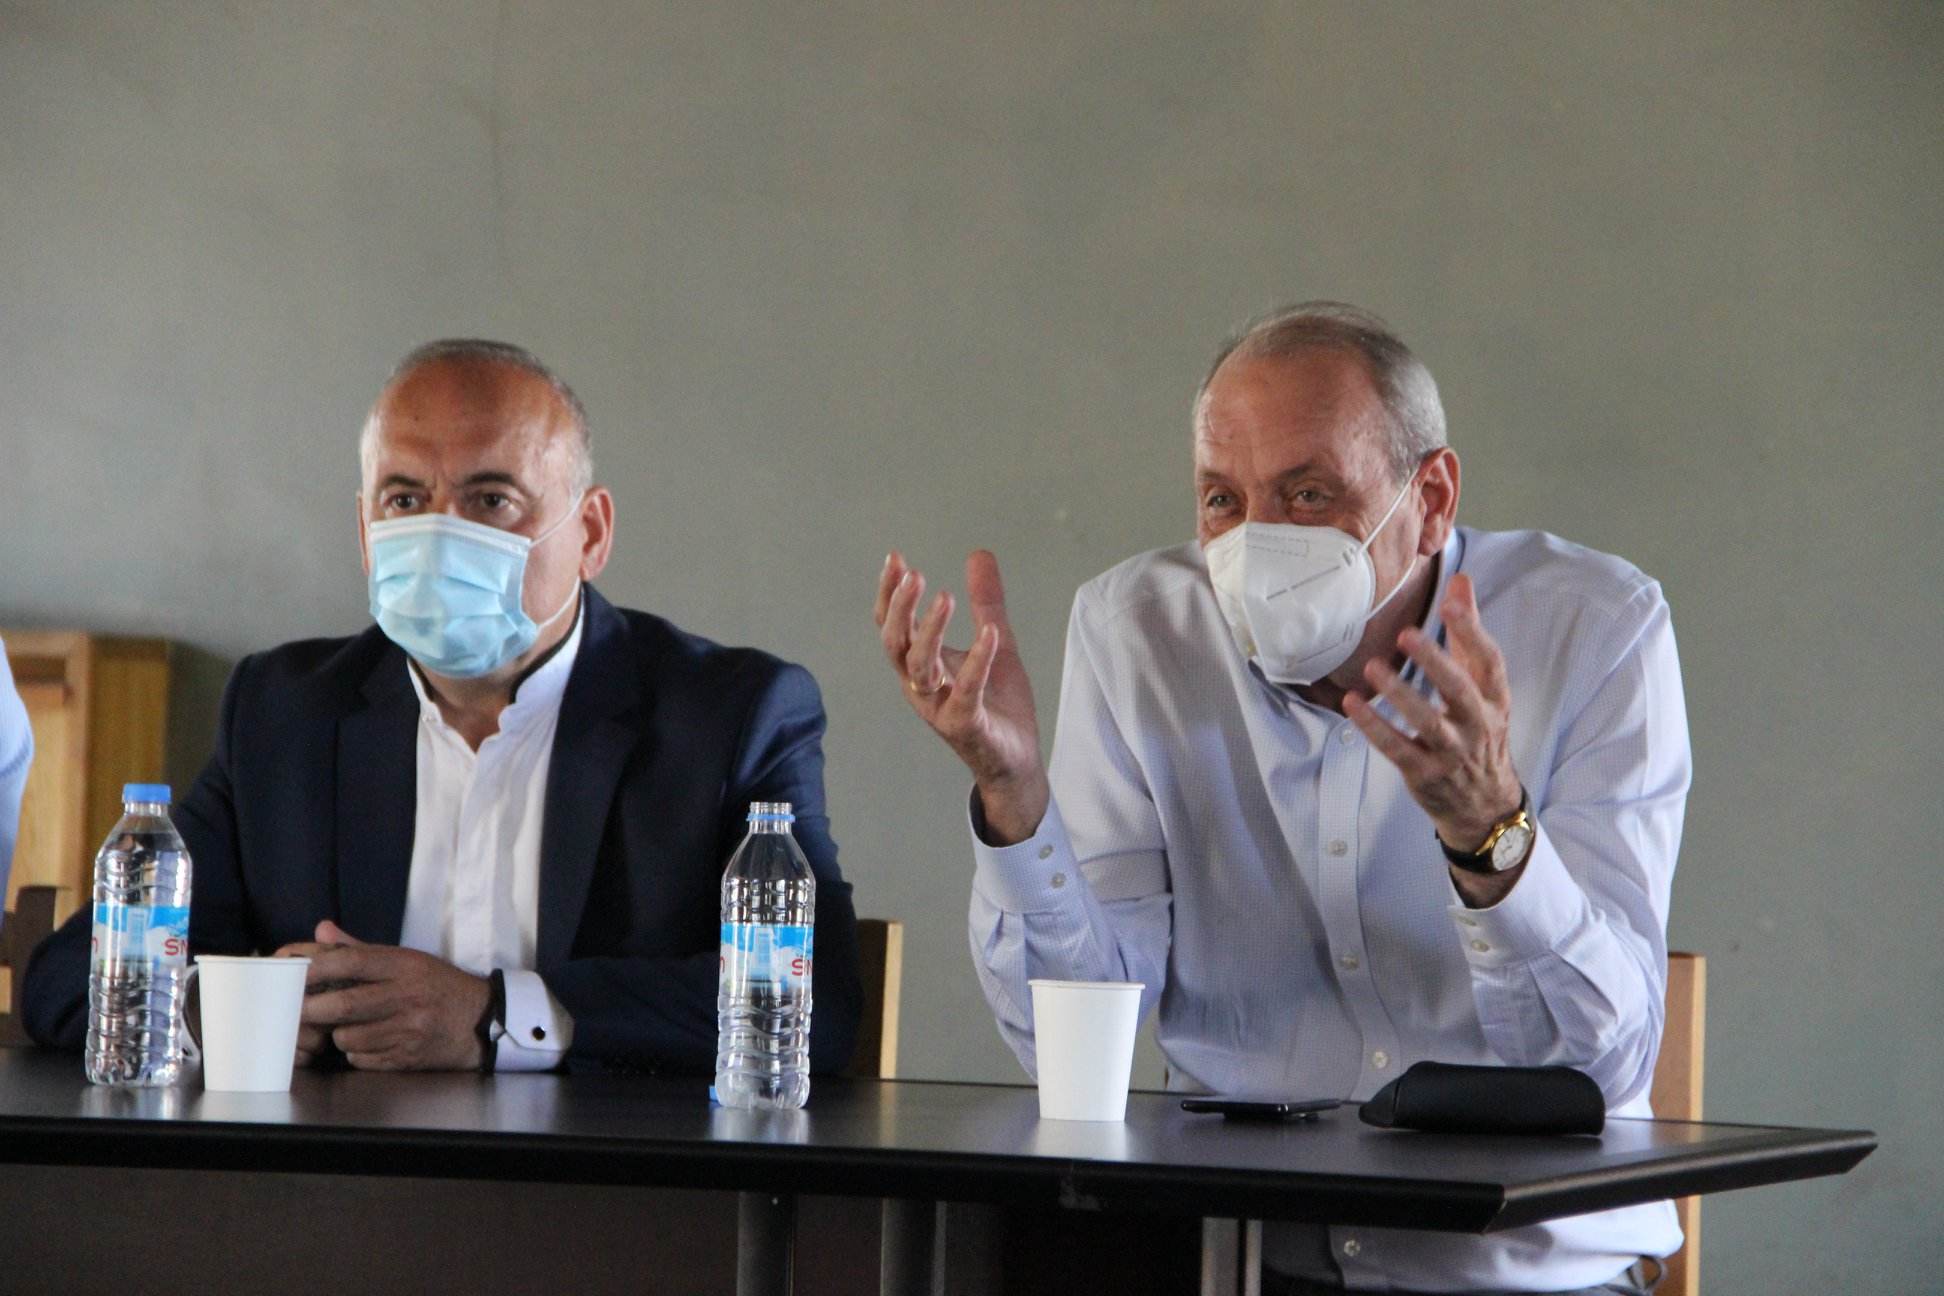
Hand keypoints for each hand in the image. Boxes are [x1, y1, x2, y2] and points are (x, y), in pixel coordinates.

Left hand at [274, 921, 490, 1071]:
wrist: (480, 1019)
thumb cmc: (438, 986)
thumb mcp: (408, 959)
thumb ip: (360, 948)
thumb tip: (321, 931)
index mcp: (406, 966)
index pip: (353, 961)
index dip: (318, 966)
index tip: (295, 971)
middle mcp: (408, 996)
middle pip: (345, 1004)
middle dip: (312, 1009)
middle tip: (294, 1009)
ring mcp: (410, 1029)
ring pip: (349, 1037)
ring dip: (336, 1034)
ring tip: (342, 1027)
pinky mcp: (408, 1057)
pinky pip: (363, 1058)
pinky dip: (355, 1052)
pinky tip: (366, 1042)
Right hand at [874, 550, 1048, 843]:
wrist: (1016, 760)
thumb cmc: (997, 704)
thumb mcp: (996, 641)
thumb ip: (986, 602)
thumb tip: (978, 554)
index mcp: (921, 664)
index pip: (893, 625)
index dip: (889, 593)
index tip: (896, 558)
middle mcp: (921, 686)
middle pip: (895, 643)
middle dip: (899, 608)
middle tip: (914, 575)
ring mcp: (940, 707)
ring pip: (919, 667)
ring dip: (929, 631)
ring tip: (945, 597)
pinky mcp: (966, 725)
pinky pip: (966, 692)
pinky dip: (976, 662)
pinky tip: (990, 634)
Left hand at [1343, 574, 1524, 890]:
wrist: (1484, 803)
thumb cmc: (1478, 730)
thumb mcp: (1482, 685)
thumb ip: (1467, 632)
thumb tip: (1460, 580)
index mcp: (1494, 698)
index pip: (1489, 661)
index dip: (1472, 631)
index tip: (1451, 602)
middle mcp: (1478, 725)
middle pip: (1460, 690)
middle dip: (1435, 662)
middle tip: (1405, 633)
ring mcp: (1452, 752)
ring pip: (1428, 722)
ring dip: (1400, 694)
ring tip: (1373, 668)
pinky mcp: (1425, 773)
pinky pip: (1398, 749)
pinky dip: (1375, 728)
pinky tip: (1352, 705)